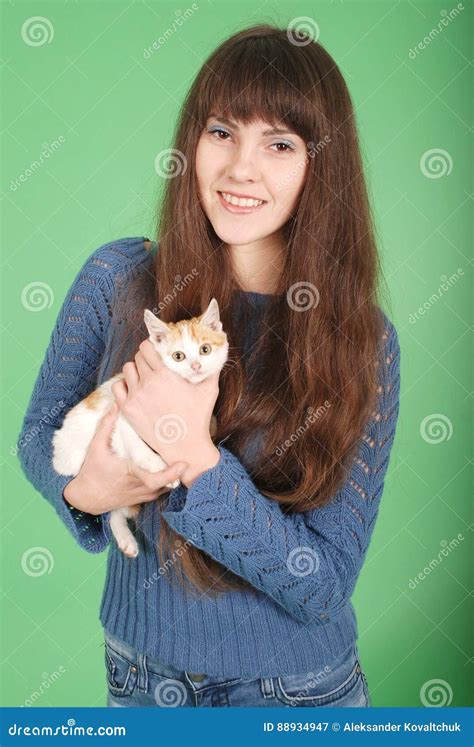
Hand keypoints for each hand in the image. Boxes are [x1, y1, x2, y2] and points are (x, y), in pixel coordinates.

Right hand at [63, 403, 188, 514]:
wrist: (87, 497)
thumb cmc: (92, 471)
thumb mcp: (96, 447)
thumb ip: (107, 425)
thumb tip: (117, 404)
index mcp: (131, 473)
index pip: (156, 478)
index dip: (172, 473)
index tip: (184, 464)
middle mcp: (141, 487)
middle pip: (169, 481)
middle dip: (179, 469)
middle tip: (187, 454)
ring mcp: (145, 495)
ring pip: (168, 485)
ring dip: (174, 473)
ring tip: (179, 456)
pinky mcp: (146, 498)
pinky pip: (163, 489)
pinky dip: (168, 479)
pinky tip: (168, 465)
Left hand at [112, 339, 220, 487]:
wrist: (184, 446)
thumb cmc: (198, 417)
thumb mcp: (210, 390)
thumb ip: (212, 370)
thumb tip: (218, 355)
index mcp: (164, 374)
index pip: (146, 348)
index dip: (150, 347)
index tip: (155, 351)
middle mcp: (147, 383)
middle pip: (137, 358)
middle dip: (144, 358)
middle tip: (152, 364)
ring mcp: (135, 396)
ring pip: (127, 370)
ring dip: (134, 370)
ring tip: (143, 376)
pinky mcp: (128, 410)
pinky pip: (117, 388)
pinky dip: (124, 385)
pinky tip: (133, 389)